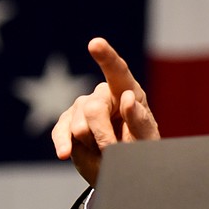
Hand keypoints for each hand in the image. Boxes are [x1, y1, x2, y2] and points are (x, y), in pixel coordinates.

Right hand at [51, 37, 159, 186]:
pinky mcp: (66, 123)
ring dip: (92, 144)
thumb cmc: (140, 146)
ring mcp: (81, 106)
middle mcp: (102, 94)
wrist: (123, 164)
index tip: (95, 44)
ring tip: (106, 150)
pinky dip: (63, 143)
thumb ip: (139, 119)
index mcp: (127, 90)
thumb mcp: (147, 137)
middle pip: (93, 109)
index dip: (106, 57)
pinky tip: (65, 153)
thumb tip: (128, 98)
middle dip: (103, 136)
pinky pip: (60, 131)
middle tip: (115, 151)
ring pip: (78, 126)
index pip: (117, 71)